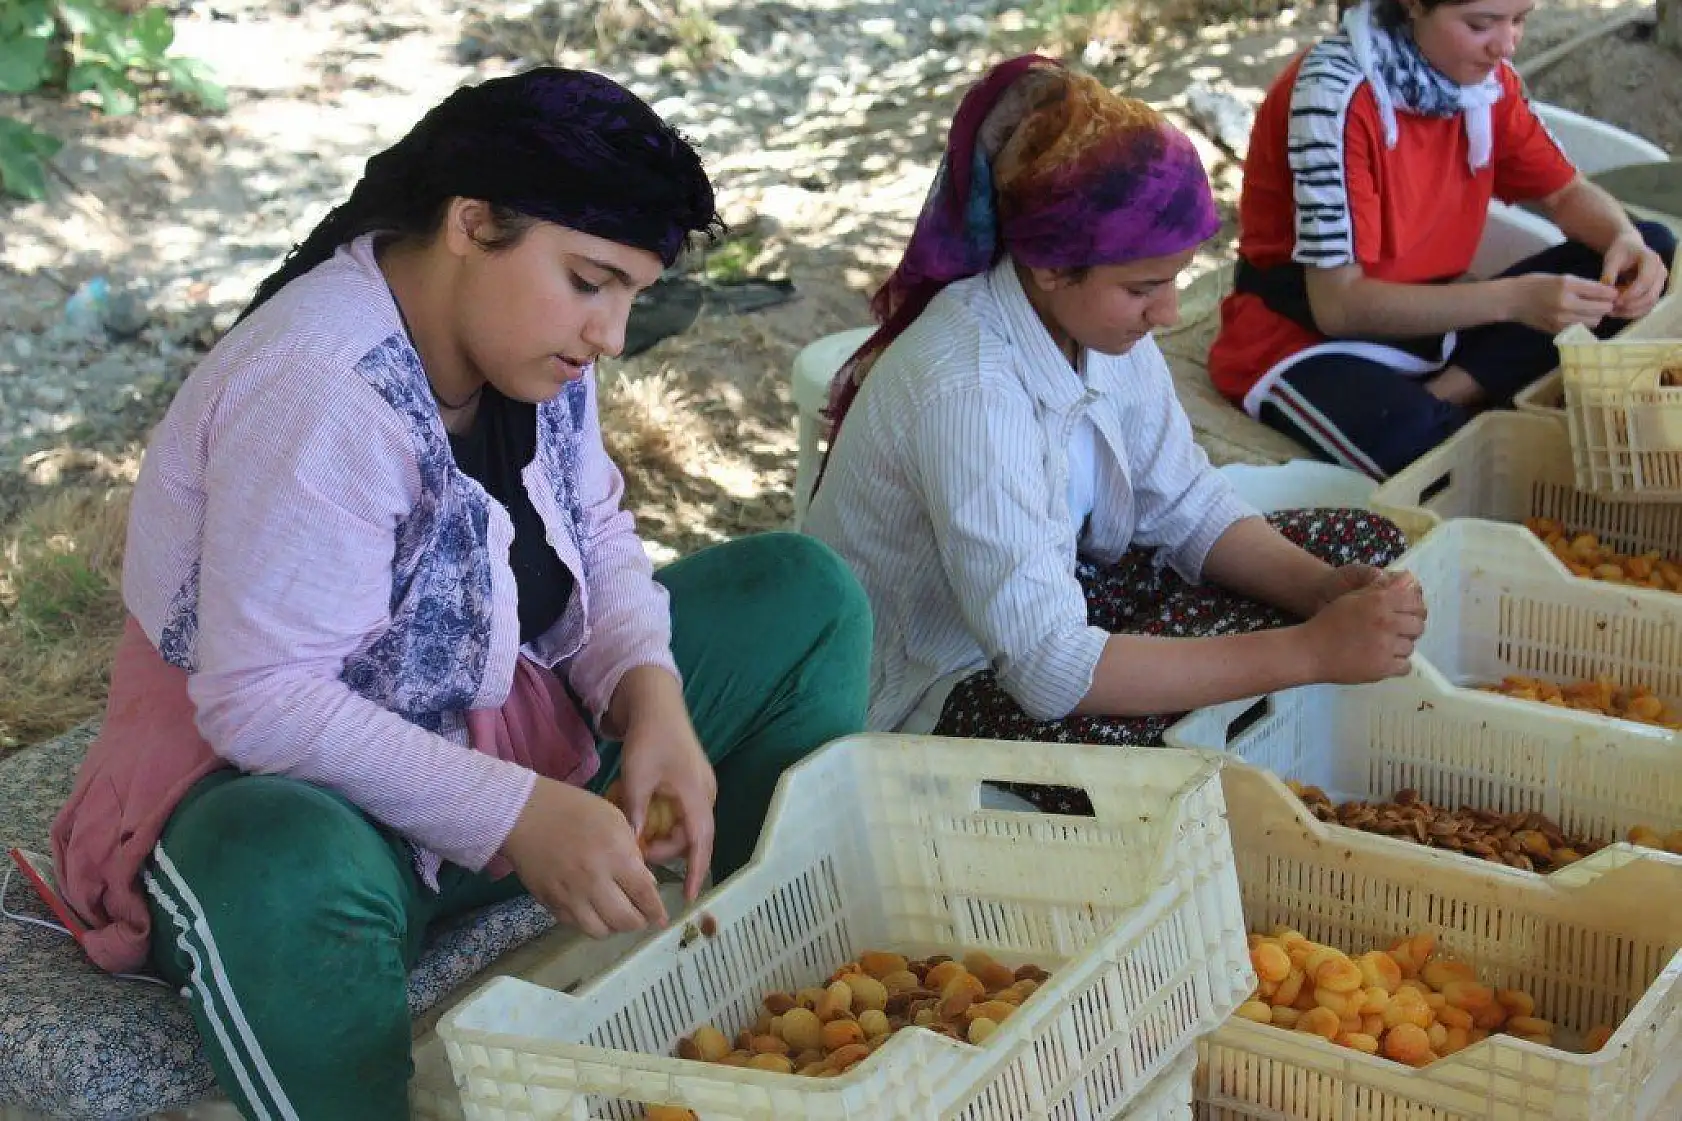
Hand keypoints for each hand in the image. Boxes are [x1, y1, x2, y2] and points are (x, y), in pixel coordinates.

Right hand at [500, 776, 667, 938]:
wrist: (525, 814)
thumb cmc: (574, 809)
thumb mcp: (615, 819)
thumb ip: (633, 853)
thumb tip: (646, 883)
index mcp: (615, 856)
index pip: (644, 895)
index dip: (656, 911)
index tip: (661, 918)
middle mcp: (594, 881)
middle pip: (625, 920)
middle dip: (639, 922)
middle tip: (641, 917)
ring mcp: (570, 896)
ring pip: (600, 931)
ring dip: (613, 927)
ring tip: (616, 915)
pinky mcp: (551, 903)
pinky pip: (576, 925)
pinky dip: (589, 923)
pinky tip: (593, 910)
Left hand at [618, 704, 716, 901]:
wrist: (657, 704)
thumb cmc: (648, 738)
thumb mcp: (636, 777)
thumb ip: (636, 812)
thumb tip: (632, 847)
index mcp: (696, 794)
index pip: (701, 842)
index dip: (696, 871)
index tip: (691, 897)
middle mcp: (706, 794)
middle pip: (694, 837)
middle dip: (670, 852)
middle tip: (640, 857)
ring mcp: (702, 787)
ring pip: (690, 826)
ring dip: (668, 838)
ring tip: (641, 843)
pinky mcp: (693, 782)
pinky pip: (686, 813)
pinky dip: (670, 824)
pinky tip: (648, 823)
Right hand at [1299, 571, 1426, 684]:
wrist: (1310, 650)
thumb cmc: (1329, 621)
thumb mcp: (1353, 598)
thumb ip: (1382, 588)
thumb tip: (1410, 579)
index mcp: (1380, 601)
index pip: (1415, 602)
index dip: (1413, 608)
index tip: (1403, 614)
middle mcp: (1387, 622)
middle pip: (1418, 626)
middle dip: (1409, 628)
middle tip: (1394, 631)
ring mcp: (1386, 646)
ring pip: (1411, 647)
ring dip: (1401, 646)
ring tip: (1384, 646)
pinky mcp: (1383, 668)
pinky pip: (1405, 666)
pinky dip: (1397, 664)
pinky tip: (1383, 659)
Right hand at [1503, 273, 1617, 334]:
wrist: (1512, 300)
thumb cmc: (1536, 283)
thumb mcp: (1560, 277)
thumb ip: (1583, 285)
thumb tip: (1606, 293)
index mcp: (1567, 285)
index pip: (1602, 292)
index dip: (1611, 293)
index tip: (1611, 292)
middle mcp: (1566, 304)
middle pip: (1602, 309)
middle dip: (1606, 305)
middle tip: (1602, 302)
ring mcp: (1561, 319)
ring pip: (1594, 321)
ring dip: (1596, 315)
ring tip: (1589, 310)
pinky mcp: (1557, 330)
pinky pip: (1581, 328)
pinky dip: (1584, 323)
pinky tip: (1578, 316)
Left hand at [1600, 232, 1667, 320]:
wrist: (1629, 250)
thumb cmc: (1620, 252)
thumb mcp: (1612, 259)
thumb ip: (1609, 273)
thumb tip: (1605, 291)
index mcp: (1652, 260)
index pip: (1645, 281)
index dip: (1630, 293)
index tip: (1614, 300)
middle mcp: (1660, 272)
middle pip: (1650, 296)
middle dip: (1630, 305)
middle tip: (1611, 309)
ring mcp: (1659, 284)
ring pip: (1649, 305)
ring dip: (1630, 312)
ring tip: (1611, 312)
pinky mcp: (1654, 292)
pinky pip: (1646, 307)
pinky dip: (1632, 313)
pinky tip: (1617, 312)